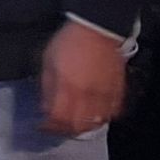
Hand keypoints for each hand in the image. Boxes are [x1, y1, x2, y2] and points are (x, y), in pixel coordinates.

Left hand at [39, 19, 125, 135]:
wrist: (97, 30)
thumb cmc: (69, 42)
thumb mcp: (48, 60)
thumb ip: (47, 86)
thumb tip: (45, 106)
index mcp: (68, 86)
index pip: (58, 117)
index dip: (49, 126)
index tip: (42, 125)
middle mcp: (87, 95)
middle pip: (77, 125)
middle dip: (64, 129)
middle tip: (57, 126)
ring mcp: (104, 95)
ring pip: (95, 123)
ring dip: (82, 126)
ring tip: (73, 122)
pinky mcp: (117, 93)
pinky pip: (110, 114)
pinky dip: (100, 118)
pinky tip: (91, 114)